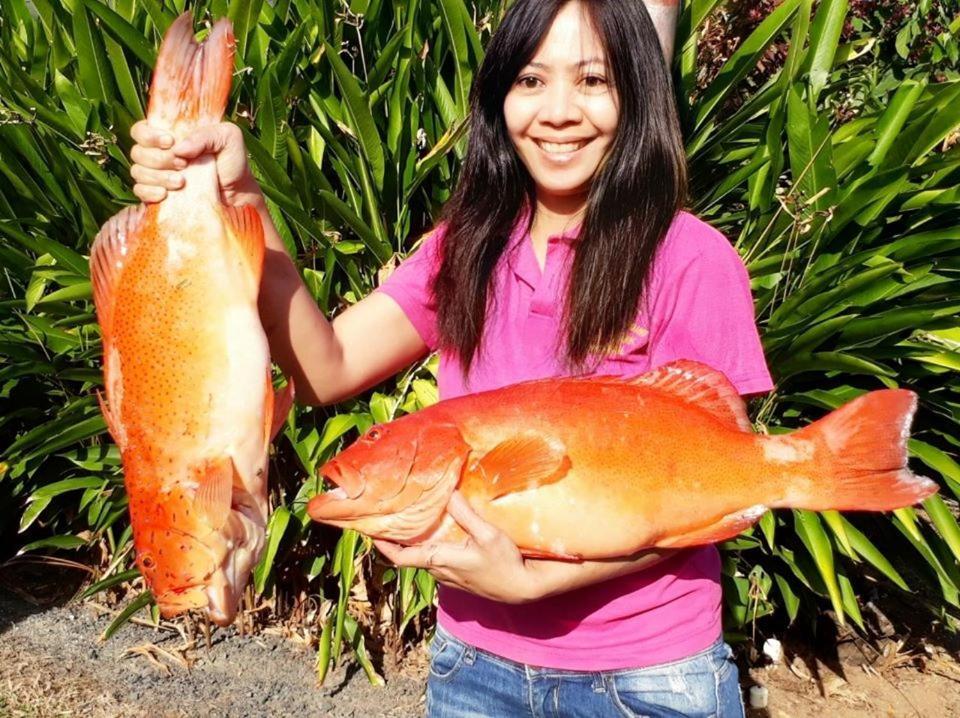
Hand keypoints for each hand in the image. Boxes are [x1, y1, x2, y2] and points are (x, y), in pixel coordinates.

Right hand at [129, 120, 261, 205]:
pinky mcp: (158, 196)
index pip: (141, 130)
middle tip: (183, 164)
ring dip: (157, 176)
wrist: (239, 195)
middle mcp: (160, 154)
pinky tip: (165, 194)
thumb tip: (178, 148)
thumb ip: (206, 134)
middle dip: (159, 158)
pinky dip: (149, 192)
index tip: (170, 142)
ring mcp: (157, 176)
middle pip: (137, 152)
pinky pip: (139, 191)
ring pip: (138, 172)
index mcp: (170, 136)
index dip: (149, 135)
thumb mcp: (227, 137)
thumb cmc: (232, 162)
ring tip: (181, 182)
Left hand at [374, 492, 538, 604]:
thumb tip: (448, 494)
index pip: (401, 556)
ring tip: (410, 522)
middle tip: (390, 518)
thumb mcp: (488, 535)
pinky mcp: (459, 578)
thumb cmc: (505, 563)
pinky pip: (436, 562)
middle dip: (397, 539)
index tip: (370, 531)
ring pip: (423, 559)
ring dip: (414, 544)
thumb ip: (466, 515)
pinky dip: (429, 548)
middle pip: (409, 556)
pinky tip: (437, 535)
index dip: (383, 545)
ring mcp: (449, 577)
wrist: (522, 589)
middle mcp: (440, 571)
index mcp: (440, 560)